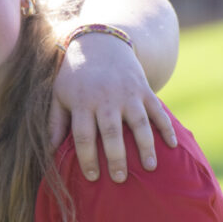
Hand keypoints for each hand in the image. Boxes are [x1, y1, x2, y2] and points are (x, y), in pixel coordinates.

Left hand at [50, 32, 176, 181]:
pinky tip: (172, 145)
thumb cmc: (76, 76)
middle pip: (111, 132)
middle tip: (120, 179)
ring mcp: (127, 93)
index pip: (83, 135)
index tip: (92, 177)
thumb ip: (56, 122)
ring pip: (139, 123)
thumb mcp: (60, 95)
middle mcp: (106, 98)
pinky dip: (166, 127)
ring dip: (145, 146)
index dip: (86, 158)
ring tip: (150, 167)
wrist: (100, 42)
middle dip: (116, 158)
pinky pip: (158, 110)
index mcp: (82, 102)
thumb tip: (50, 151)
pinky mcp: (143, 88)